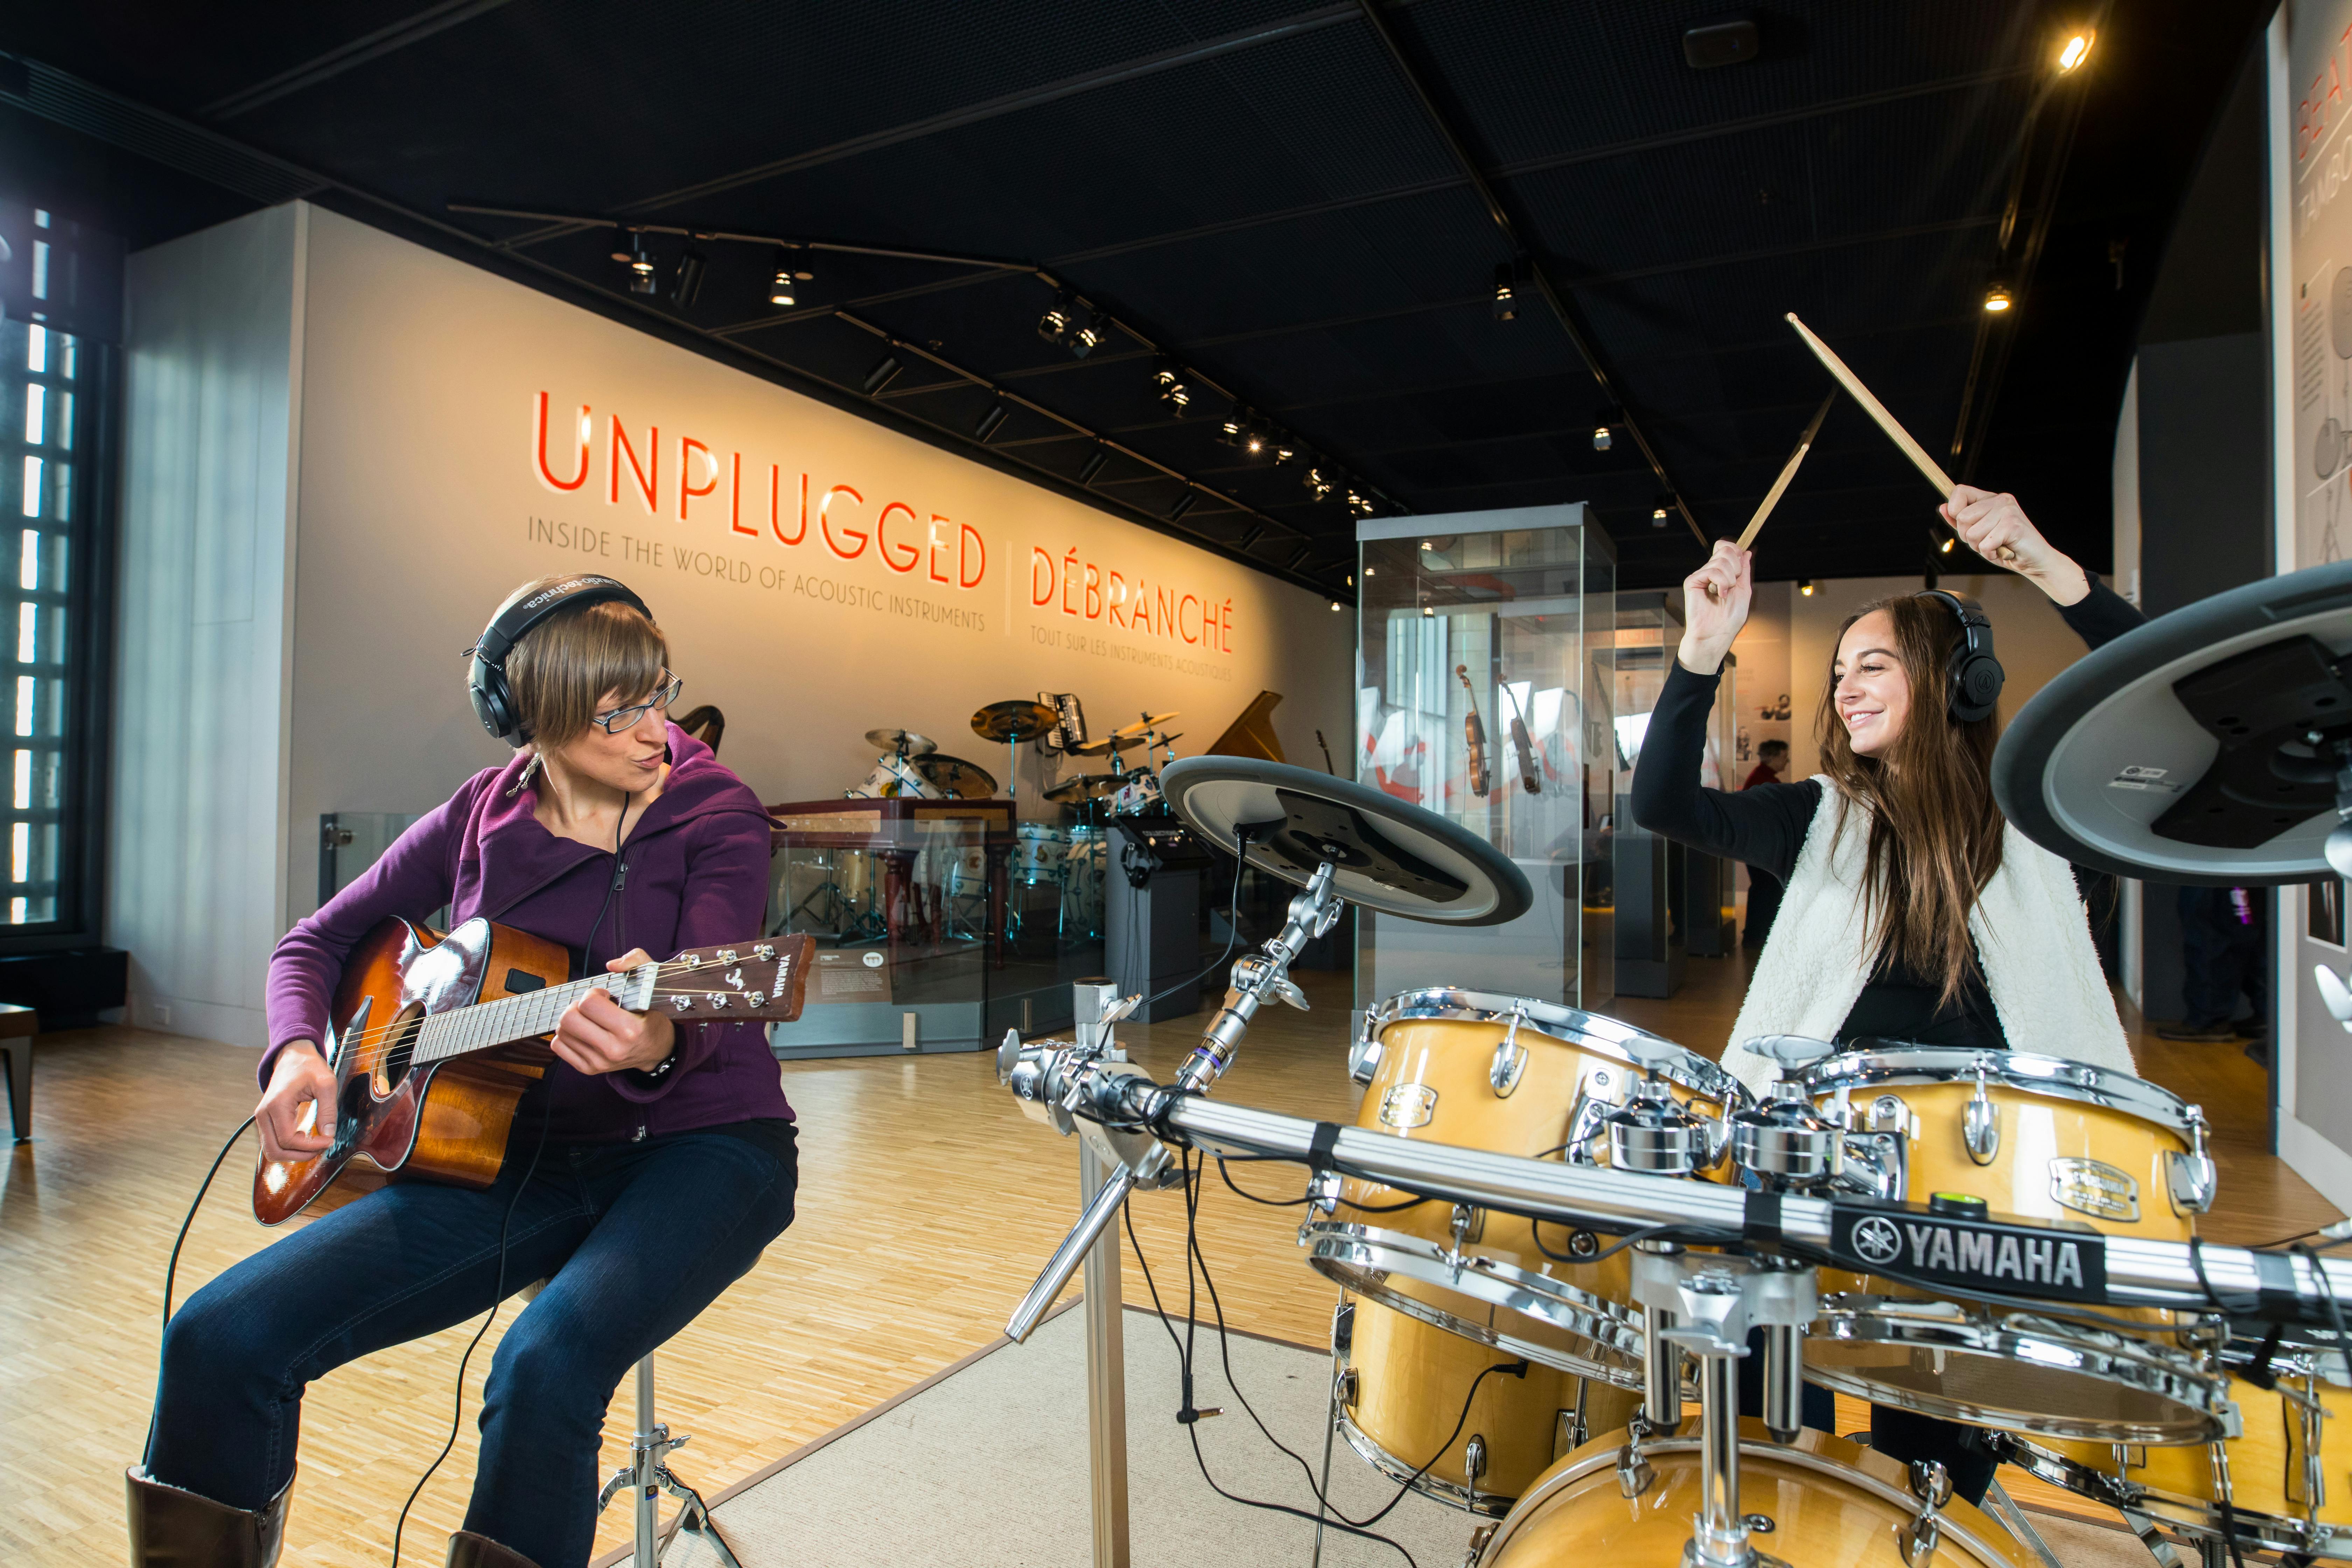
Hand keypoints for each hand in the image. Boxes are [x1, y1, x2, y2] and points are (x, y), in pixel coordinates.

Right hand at [257, 1040, 335, 1163]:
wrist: (293, 1056)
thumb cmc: (308, 1066)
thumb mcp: (326, 1083)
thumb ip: (328, 1110)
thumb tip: (329, 1135)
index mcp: (276, 1105)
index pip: (288, 1139)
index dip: (310, 1146)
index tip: (329, 1141)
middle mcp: (264, 1114)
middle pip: (275, 1150)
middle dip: (300, 1155)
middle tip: (322, 1148)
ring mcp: (262, 1117)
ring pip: (271, 1150)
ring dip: (293, 1154)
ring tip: (315, 1146)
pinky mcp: (266, 1119)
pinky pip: (272, 1142)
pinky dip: (288, 1148)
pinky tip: (306, 1142)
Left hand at [552, 948, 675, 1075]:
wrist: (657, 1050)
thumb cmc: (652, 1017)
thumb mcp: (652, 985)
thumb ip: (637, 962)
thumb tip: (611, 965)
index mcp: (629, 1030)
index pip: (589, 1004)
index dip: (594, 993)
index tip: (605, 996)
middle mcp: (612, 1050)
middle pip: (569, 1019)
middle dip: (576, 1006)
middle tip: (591, 1007)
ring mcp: (599, 1062)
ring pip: (561, 1032)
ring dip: (571, 1019)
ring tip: (589, 1019)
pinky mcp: (588, 1069)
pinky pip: (558, 1046)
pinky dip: (566, 1035)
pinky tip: (582, 1031)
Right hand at [1677, 540, 1752, 673]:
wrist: (1717, 634)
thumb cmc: (1730, 618)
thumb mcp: (1744, 590)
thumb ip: (1744, 570)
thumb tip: (1747, 552)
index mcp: (1721, 572)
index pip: (1727, 547)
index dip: (1737, 552)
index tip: (1740, 570)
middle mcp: (1709, 571)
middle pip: (1725, 550)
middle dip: (1736, 568)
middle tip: (1732, 586)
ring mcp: (1700, 576)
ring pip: (1721, 561)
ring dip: (1729, 579)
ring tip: (1724, 594)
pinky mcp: (1692, 582)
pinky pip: (1711, 571)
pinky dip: (1721, 583)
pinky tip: (1719, 595)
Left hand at [1940, 485, 2088, 604]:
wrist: (2034, 561)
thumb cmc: (2005, 547)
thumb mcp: (1978, 534)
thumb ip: (1959, 521)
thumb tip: (1942, 507)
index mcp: (1990, 498)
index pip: (1960, 491)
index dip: (1954, 510)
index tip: (1965, 525)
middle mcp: (2000, 500)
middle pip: (1961, 517)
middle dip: (1968, 537)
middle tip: (1987, 541)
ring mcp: (2007, 511)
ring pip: (1971, 534)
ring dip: (1980, 547)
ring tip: (1996, 546)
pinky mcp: (2013, 525)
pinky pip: (1985, 545)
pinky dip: (1990, 554)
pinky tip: (2002, 552)